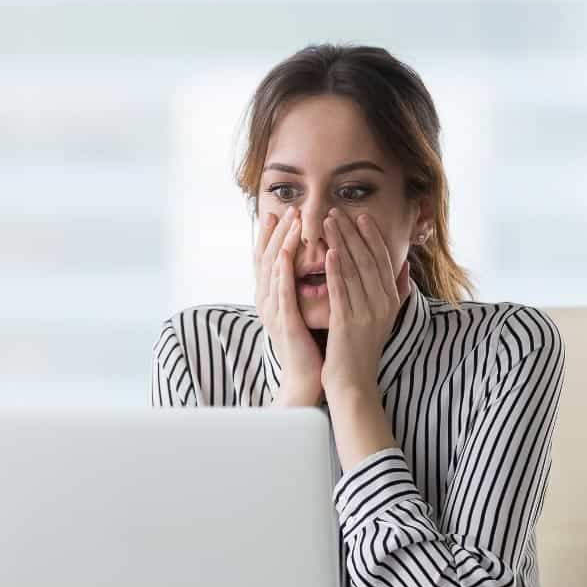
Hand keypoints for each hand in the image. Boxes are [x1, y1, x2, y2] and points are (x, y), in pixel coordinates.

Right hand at [254, 206, 323, 403]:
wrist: (306, 379)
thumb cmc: (311, 345)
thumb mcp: (306, 310)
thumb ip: (307, 287)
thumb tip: (319, 264)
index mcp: (273, 297)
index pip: (271, 258)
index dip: (274, 234)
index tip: (282, 211)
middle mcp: (267, 301)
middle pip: (267, 258)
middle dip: (277, 231)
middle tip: (286, 208)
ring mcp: (273, 310)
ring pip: (274, 268)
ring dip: (281, 241)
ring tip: (289, 220)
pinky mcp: (284, 322)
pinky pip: (282, 291)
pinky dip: (283, 270)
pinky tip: (288, 252)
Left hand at [321, 209, 410, 403]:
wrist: (354, 384)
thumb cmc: (363, 350)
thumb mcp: (386, 318)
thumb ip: (398, 291)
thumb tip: (406, 266)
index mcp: (391, 300)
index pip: (382, 260)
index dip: (371, 236)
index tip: (360, 216)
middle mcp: (382, 304)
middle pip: (368, 260)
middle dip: (353, 233)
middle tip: (338, 211)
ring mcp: (366, 314)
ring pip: (353, 270)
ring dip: (340, 243)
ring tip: (328, 223)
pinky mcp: (348, 324)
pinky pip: (342, 291)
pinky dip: (336, 271)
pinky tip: (329, 253)